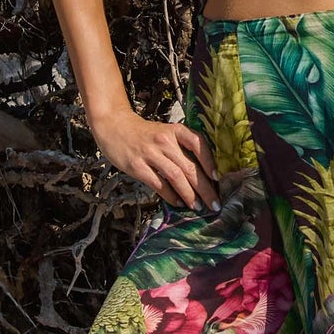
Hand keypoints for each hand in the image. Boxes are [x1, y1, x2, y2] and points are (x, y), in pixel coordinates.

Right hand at [89, 103, 216, 208]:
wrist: (115, 127)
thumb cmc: (145, 134)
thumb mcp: (166, 132)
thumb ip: (182, 148)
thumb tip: (204, 174)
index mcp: (176, 130)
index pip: (199, 144)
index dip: (210, 162)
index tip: (217, 178)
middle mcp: (165, 141)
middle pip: (190, 167)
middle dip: (205, 188)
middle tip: (214, 203)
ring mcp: (150, 153)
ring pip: (176, 177)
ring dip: (190, 195)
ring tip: (198, 207)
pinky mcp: (137, 166)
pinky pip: (159, 184)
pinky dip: (171, 196)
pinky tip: (178, 203)